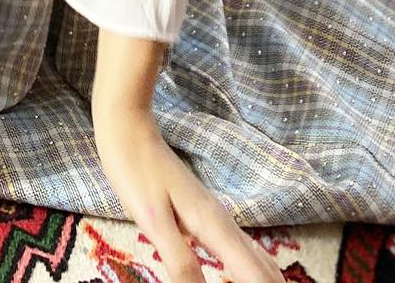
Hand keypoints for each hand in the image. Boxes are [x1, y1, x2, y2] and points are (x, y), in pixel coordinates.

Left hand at [93, 104, 281, 282]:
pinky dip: (252, 270)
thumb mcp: (152, 220)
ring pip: (257, 257)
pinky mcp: (206, 215)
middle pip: (265, 268)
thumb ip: (180, 260)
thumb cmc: (136, 171)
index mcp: (216, 228)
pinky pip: (241, 249)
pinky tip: (245, 275)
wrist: (128, 127)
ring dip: (265, 279)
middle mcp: (224, 223)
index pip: (257, 275)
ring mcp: (217, 217)